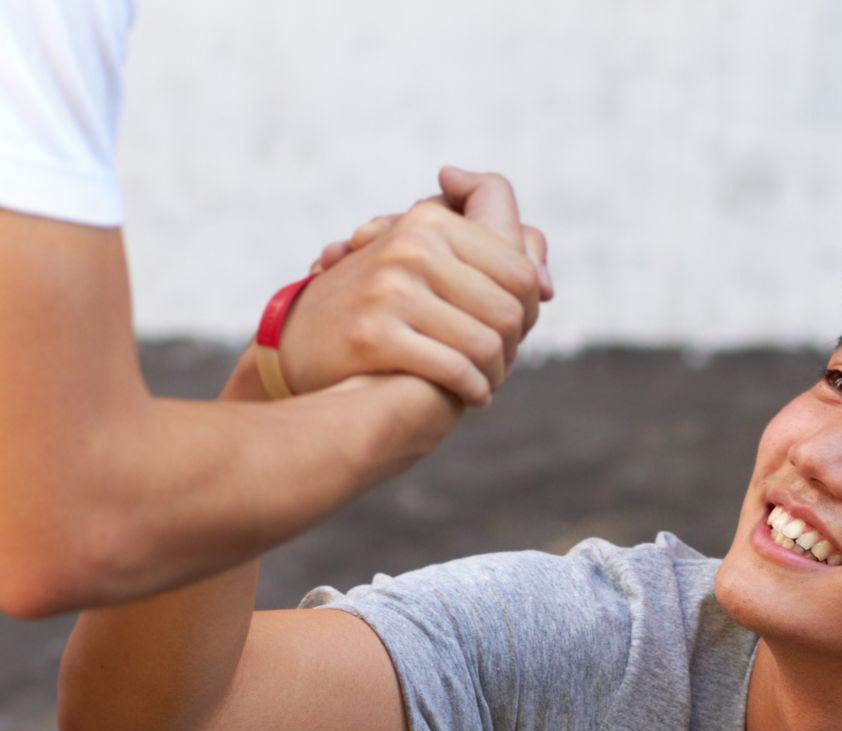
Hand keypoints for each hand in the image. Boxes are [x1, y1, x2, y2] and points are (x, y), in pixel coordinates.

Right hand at [280, 166, 551, 404]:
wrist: (295, 347)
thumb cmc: (371, 306)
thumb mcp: (417, 259)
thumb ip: (486, 255)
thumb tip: (546, 282)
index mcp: (427, 223)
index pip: (519, 264)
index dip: (530, 302)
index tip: (516, 326)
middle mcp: (411, 249)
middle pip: (510, 305)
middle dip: (515, 341)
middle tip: (504, 360)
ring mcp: (392, 291)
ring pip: (487, 341)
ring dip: (497, 371)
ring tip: (489, 380)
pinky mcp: (377, 335)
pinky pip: (455, 368)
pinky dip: (473, 389)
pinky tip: (473, 396)